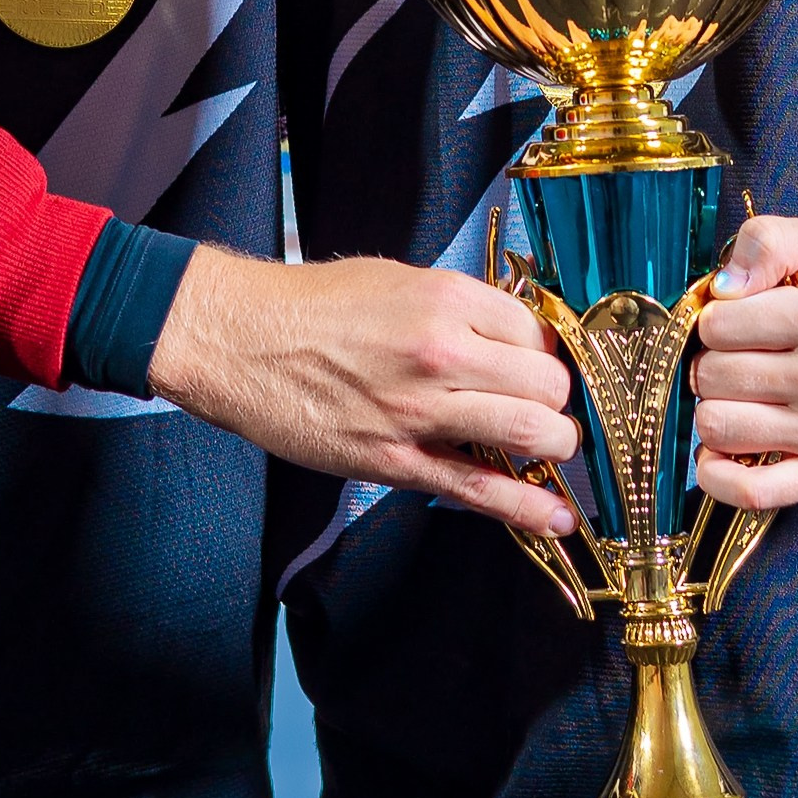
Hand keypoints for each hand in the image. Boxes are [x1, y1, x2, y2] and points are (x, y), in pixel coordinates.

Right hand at [149, 246, 577, 536]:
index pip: (538, 333)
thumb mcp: (396, 279)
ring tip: (549, 452)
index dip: (546, 353)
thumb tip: (506, 332)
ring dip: (553, 448)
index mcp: (446, 299)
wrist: (240, 340)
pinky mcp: (395, 460)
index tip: (541, 366)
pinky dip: (527, 508)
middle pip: (546, 386)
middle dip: (556, 402)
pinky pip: (477, 490)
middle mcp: (443, 352)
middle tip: (544, 408)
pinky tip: (557, 518)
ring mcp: (420, 411)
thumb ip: (456, 306)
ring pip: (530, 434)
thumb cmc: (311, 305)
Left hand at [688, 216, 797, 511]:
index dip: (715, 320)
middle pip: (710, 376)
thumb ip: (768, 242)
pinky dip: (718, 475)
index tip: (735, 323)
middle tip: (740, 359)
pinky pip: (751, 491)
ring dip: (716, 410)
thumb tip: (722, 285)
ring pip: (718, 426)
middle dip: (712, 364)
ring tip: (741, 397)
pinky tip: (719, 452)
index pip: (717, 325)